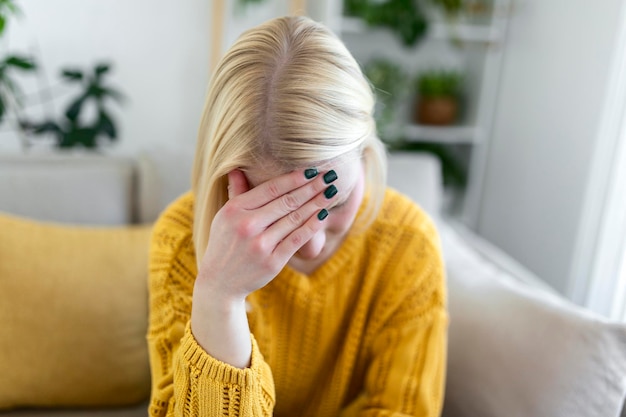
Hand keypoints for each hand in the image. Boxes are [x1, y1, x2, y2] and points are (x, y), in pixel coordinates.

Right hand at [191, 168, 336, 366]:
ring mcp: (260, 245)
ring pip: (294, 219)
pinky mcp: (272, 262)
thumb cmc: (224, 244)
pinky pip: (297, 239)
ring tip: (331, 192)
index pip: (271, 188)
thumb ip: (236, 192)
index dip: (295, 178)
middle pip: (286, 201)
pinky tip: (323, 215)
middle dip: (311, 187)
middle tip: (330, 176)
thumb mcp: (224, 217)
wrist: (219, 282)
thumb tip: (237, 168)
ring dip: (316, 203)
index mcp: (234, 210)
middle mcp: (247, 226)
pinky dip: (312, 226)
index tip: (312, 170)